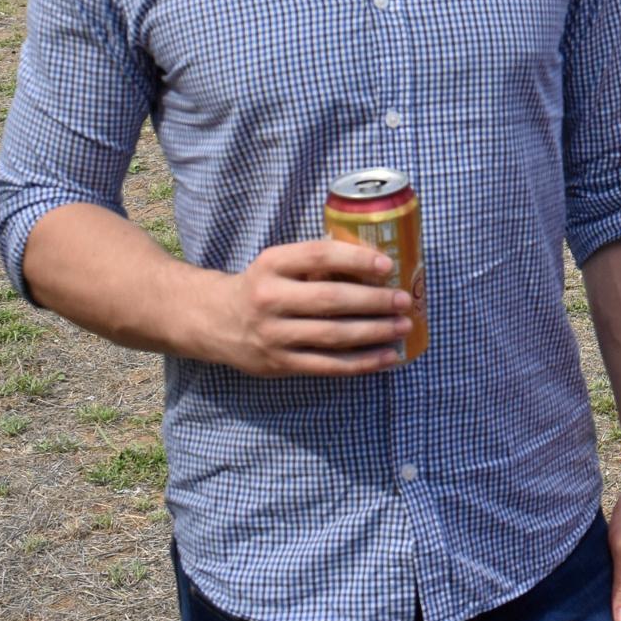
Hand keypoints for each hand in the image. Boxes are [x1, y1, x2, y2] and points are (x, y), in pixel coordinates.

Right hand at [198, 239, 412, 377]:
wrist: (216, 321)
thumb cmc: (262, 286)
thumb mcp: (278, 263)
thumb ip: (315, 262)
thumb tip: (375, 264)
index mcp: (271, 264)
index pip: (318, 256)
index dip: (355, 259)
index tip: (387, 266)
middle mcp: (269, 299)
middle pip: (330, 300)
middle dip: (373, 301)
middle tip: (405, 300)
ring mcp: (273, 335)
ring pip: (332, 336)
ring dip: (374, 333)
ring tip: (403, 327)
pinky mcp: (280, 364)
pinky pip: (328, 365)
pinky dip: (362, 363)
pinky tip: (387, 357)